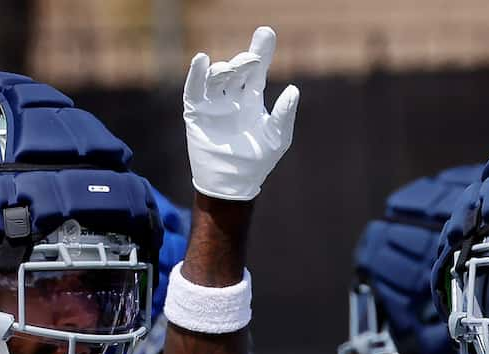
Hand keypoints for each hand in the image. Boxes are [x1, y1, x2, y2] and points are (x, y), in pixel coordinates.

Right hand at [183, 27, 298, 201]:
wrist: (232, 185)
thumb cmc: (257, 162)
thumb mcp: (277, 138)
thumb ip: (284, 115)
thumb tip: (294, 89)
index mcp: (251, 98)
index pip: (256, 69)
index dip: (261, 51)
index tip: (267, 34)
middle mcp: (231, 96)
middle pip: (237, 69)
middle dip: (245, 61)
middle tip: (254, 61)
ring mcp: (213, 103)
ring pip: (217, 76)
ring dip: (226, 69)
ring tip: (235, 70)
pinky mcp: (196, 112)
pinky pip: (194, 89)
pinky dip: (196, 74)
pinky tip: (202, 60)